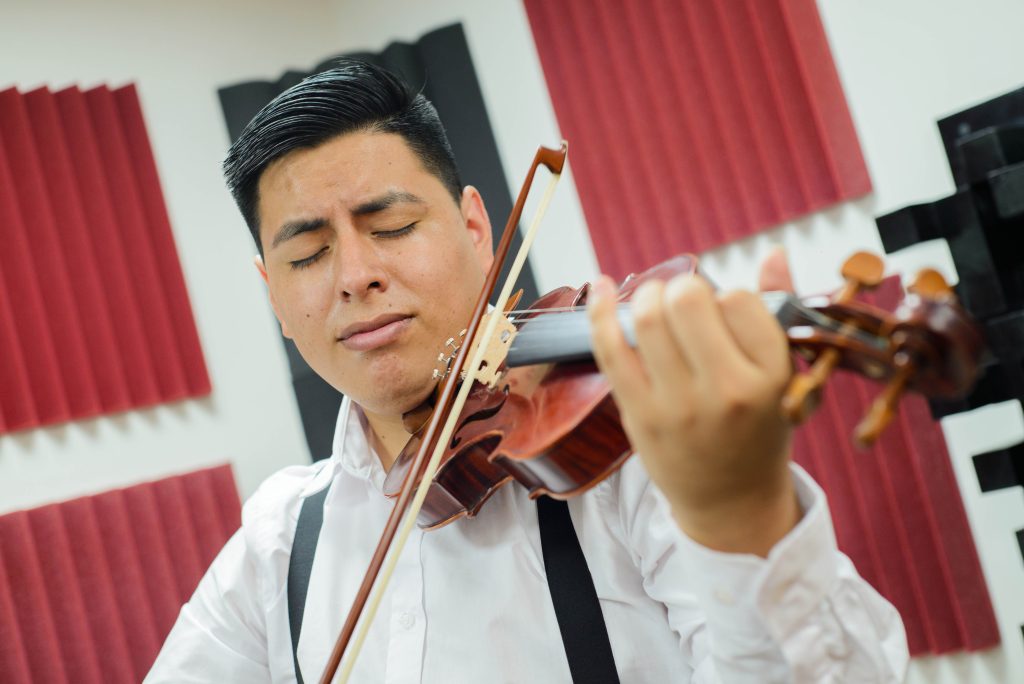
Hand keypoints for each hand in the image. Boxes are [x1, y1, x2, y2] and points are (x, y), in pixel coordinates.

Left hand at [587, 249, 799, 555]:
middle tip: (684, 304)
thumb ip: (776, 309)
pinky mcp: (641, 414)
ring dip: (648, 296)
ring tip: (655, 304)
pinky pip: (611, 349)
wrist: (730, 500)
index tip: (724, 318)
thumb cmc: (758, 428)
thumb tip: (772, 253)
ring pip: (649, 318)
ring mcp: (680, 405)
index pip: (739, 299)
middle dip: (682, 289)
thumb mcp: (784, 375)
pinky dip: (600, 311)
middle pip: (688, 300)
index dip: (727, 298)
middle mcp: (727, 390)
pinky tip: (600, 287)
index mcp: (771, 376)